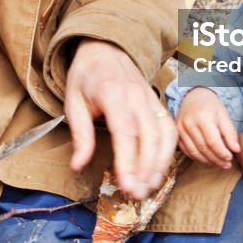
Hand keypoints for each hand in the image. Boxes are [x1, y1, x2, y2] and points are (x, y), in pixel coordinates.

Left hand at [64, 39, 176, 199]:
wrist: (105, 47)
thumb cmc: (87, 75)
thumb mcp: (73, 101)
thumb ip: (80, 134)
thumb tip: (78, 165)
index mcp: (112, 94)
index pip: (125, 132)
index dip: (128, 161)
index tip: (126, 184)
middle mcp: (136, 96)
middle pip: (149, 137)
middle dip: (145, 169)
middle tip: (137, 194)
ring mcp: (150, 98)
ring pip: (164, 134)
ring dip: (160, 164)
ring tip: (150, 186)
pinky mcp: (157, 103)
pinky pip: (169, 128)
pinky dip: (168, 151)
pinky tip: (159, 169)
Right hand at [175, 88, 239, 168]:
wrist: (193, 96)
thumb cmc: (211, 106)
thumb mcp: (224, 115)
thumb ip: (230, 133)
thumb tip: (236, 150)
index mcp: (202, 117)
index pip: (212, 141)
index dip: (222, 153)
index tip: (230, 158)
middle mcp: (189, 123)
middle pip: (203, 148)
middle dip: (216, 159)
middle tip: (227, 165)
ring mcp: (180, 128)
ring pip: (194, 152)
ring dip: (207, 161)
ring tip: (219, 164)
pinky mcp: (176, 133)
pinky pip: (186, 150)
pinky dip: (197, 157)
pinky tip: (206, 159)